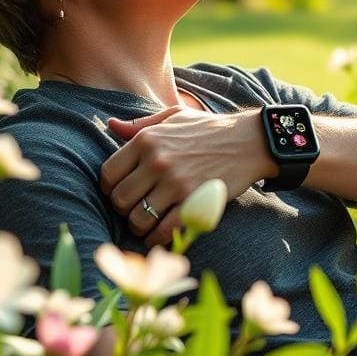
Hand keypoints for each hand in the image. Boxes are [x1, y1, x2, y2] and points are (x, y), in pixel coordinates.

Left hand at [99, 106, 274, 247]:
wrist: (248, 140)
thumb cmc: (208, 128)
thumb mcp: (173, 116)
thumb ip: (140, 125)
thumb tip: (110, 124)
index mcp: (147, 139)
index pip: (108, 173)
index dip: (109, 188)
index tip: (119, 192)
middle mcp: (157, 161)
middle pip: (119, 199)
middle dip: (123, 209)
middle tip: (133, 210)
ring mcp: (175, 183)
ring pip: (137, 218)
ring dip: (138, 226)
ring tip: (145, 224)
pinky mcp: (194, 201)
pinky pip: (163, 230)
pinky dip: (156, 238)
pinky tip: (157, 236)